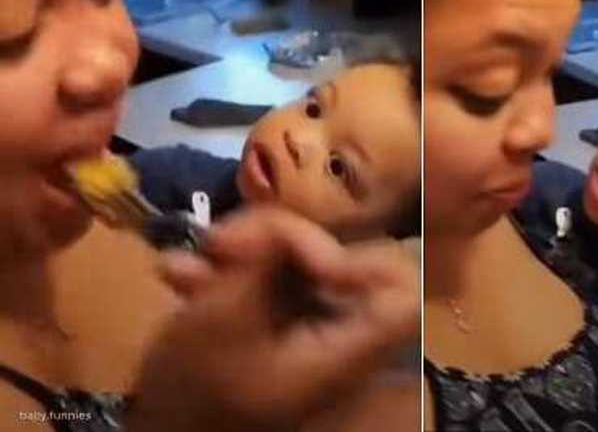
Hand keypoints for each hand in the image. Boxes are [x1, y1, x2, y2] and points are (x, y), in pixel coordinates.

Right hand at [129, 207, 418, 431]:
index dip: (365, 261)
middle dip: (276, 240)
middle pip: (343, 262)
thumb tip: (285, 220)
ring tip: (183, 264)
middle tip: (217, 242)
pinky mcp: (278, 322)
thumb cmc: (190, 393)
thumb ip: (260, 264)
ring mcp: (307, 329)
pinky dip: (228, 272)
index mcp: (344, 351)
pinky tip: (179, 275)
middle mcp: (337, 337)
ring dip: (241, 252)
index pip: (403, 295)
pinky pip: (270, 279)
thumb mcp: (218, 321)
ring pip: (300, 263)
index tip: (306, 258)